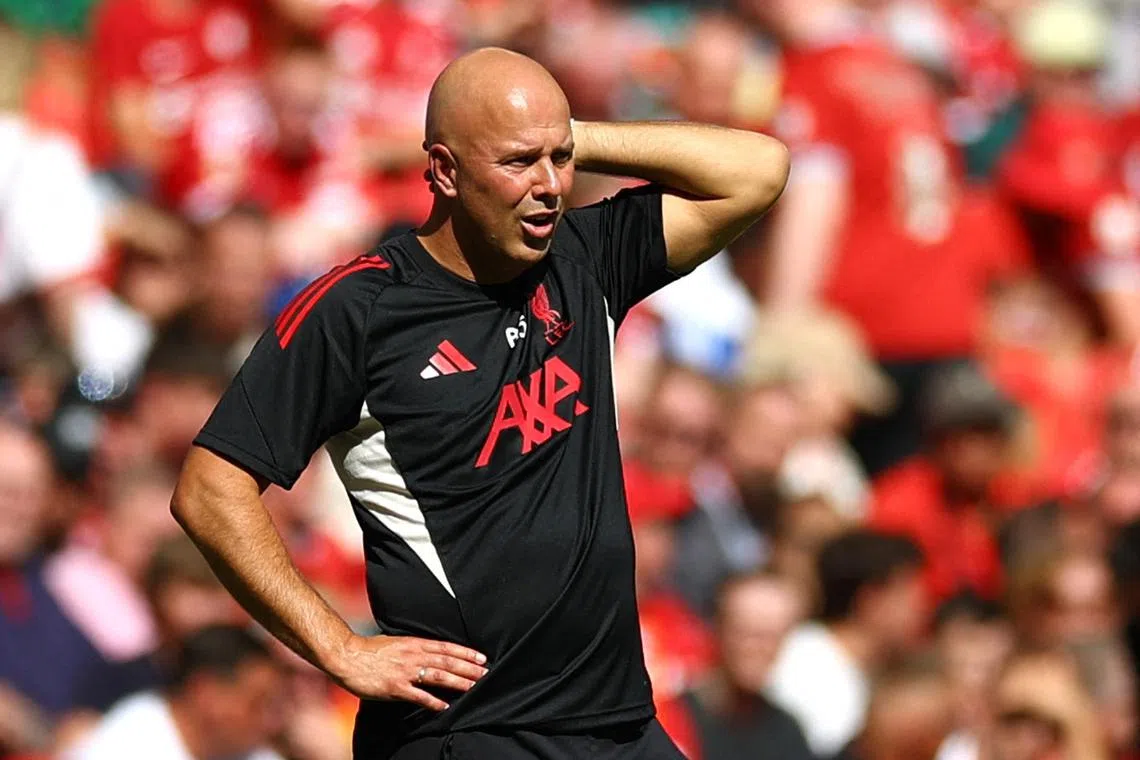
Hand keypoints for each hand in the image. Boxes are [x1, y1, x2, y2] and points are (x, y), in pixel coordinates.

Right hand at [327, 634, 488, 711]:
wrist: (347, 656)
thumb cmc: (370, 649)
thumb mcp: (396, 642)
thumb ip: (413, 647)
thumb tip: (429, 652)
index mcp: (414, 643)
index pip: (446, 647)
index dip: (465, 653)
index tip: (481, 657)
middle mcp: (413, 656)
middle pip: (447, 662)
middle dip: (468, 668)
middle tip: (485, 674)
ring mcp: (405, 672)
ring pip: (438, 677)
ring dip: (457, 682)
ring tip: (473, 687)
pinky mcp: (395, 688)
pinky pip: (418, 696)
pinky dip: (433, 702)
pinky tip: (445, 707)